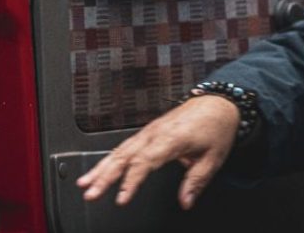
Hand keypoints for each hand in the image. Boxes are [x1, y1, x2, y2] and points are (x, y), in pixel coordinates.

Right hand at [77, 95, 240, 209]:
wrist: (219, 102)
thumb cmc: (216, 126)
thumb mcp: (214, 157)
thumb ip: (196, 181)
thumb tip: (186, 201)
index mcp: (172, 138)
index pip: (146, 162)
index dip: (131, 181)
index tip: (121, 198)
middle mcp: (157, 132)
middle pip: (126, 155)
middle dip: (105, 175)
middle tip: (90, 193)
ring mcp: (151, 130)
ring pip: (121, 149)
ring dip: (101, 166)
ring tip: (84, 183)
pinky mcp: (149, 130)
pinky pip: (126, 144)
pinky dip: (110, 157)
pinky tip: (98, 169)